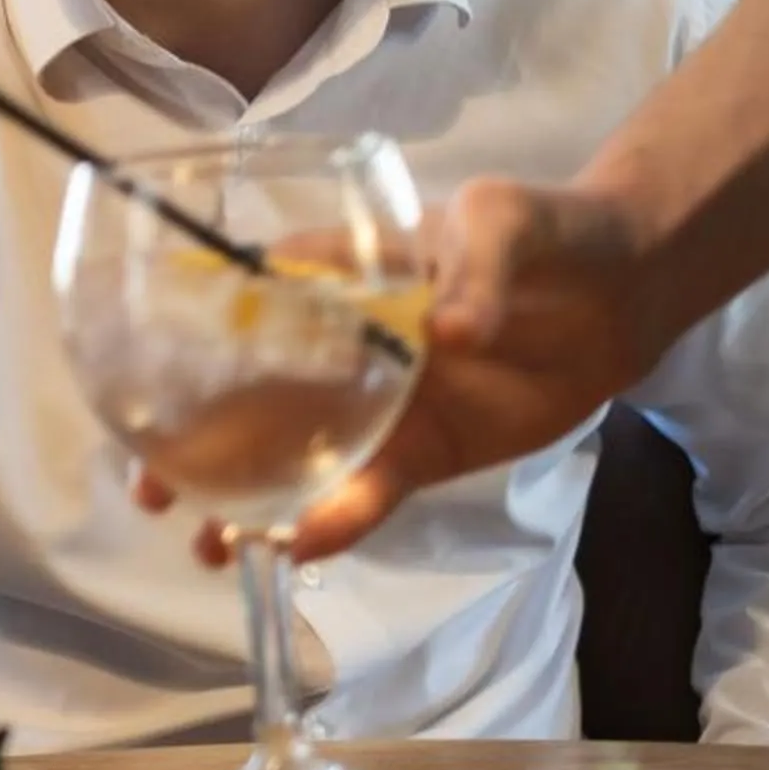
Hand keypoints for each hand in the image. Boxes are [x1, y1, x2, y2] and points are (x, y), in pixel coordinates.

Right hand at [136, 177, 672, 563]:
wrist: (627, 290)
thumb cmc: (546, 229)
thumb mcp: (502, 218)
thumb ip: (478, 267)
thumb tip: (450, 330)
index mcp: (330, 280)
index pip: (238, 313)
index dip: (183, 354)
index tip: (141, 392)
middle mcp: (335, 349)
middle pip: (245, 402)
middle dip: (193, 449)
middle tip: (154, 493)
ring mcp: (376, 407)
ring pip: (294, 462)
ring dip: (248, 503)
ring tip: (210, 547)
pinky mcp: (421, 454)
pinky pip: (369, 492)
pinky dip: (334, 523)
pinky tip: (298, 551)